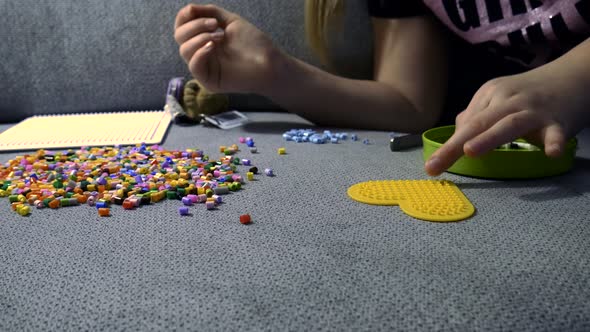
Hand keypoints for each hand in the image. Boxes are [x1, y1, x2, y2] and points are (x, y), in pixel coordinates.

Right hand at [174, 4, 279, 93]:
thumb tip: (188, 8)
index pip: (182, 27)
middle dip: (194, 26)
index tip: (193, 10)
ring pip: (184, 50)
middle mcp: (201, 53)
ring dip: (199, 37)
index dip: (184, 17)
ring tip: (219, 36)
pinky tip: (212, 46)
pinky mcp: (209, 81)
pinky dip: (200, 53)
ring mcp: (204, 68)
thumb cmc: (253, 44)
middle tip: (215, 25)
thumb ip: (209, 12)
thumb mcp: (230, 21)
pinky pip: (194, 66)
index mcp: (203, 39)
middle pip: (180, 37)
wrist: (269, 62)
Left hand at [425, 63, 589, 175]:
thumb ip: (478, 117)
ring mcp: (534, 110)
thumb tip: (457, 134)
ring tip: (470, 152)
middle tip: (436, 164)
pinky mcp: (559, 120)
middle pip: (479, 123)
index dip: (447, 146)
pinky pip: (556, 133)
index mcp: (490, 96)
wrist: (575, 75)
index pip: (466, 124)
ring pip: (509, 124)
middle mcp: (509, 101)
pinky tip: (551, 154)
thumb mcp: (499, 100)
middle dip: (455, 145)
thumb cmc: (531, 94)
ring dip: (489, 138)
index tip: (430, 166)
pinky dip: (554, 142)